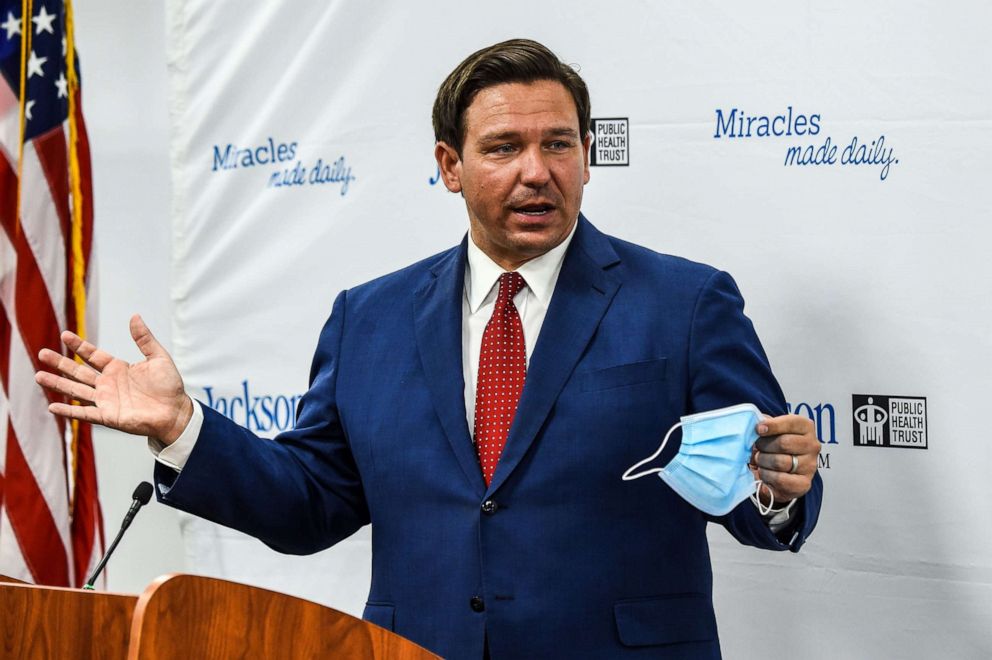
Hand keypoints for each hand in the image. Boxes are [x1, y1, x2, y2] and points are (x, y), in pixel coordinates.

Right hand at [35, 315, 192, 444]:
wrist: (176, 412)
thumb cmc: (169, 386)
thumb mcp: (159, 358)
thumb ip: (145, 339)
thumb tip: (135, 316)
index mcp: (118, 368)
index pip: (92, 355)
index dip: (79, 346)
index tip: (64, 334)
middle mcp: (108, 384)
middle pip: (78, 372)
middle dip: (60, 363)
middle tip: (41, 353)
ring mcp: (105, 400)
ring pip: (76, 390)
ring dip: (57, 384)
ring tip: (39, 376)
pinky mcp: (107, 416)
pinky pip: (84, 413)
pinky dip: (68, 411)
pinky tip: (52, 407)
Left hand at [749, 414, 819, 507]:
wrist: (780, 472)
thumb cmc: (774, 445)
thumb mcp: (771, 430)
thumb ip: (765, 424)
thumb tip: (759, 424)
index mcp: (806, 427)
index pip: (791, 423)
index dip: (773, 426)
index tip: (758, 429)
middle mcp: (812, 445)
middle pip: (783, 443)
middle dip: (764, 446)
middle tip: (757, 448)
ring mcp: (810, 465)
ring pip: (780, 462)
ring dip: (763, 461)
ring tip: (760, 461)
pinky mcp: (804, 484)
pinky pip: (780, 479)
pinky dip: (767, 476)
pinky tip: (764, 472)